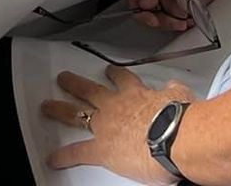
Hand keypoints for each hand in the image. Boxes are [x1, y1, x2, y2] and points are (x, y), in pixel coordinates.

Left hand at [41, 64, 191, 179]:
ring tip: (48, 106)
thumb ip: (175, 92)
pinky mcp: (102, 149)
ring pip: (77, 113)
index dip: (115, 75)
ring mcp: (106, 125)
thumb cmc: (181, 119)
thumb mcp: (182, 97)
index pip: (122, 79)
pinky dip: (64, 156)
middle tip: (65, 78)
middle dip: (76, 83)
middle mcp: (116, 105)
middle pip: (90, 90)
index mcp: (137, 94)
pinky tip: (54, 158)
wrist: (174, 137)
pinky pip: (78, 152)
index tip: (110, 72)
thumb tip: (177, 89)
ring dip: (60, 109)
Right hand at [125, 0, 230, 31]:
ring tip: (183, 16)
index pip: (136, 1)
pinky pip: (180, 22)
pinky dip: (184, 23)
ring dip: (173, 22)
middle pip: (149, 15)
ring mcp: (171, 3)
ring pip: (164, 21)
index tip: (149, 15)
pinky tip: (189, 17)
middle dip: (159, 20)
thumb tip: (144, 3)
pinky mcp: (185, 10)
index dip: (140, 11)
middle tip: (169, 18)